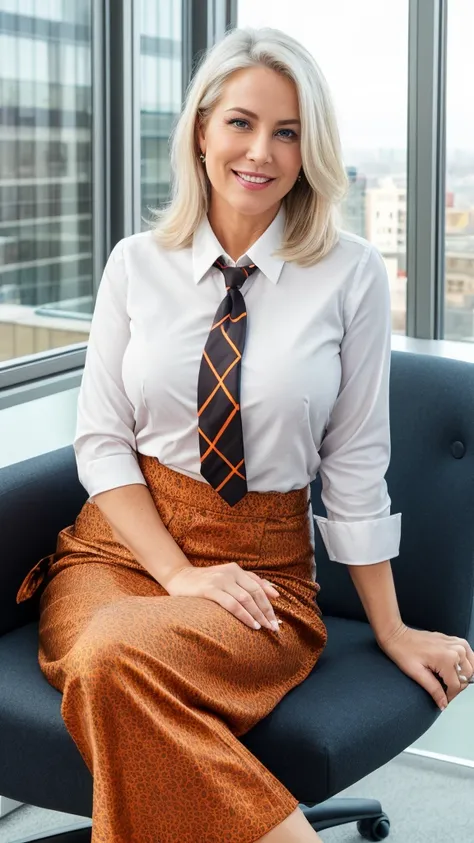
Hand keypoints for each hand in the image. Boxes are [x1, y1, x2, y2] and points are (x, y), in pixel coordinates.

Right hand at [164, 562, 280, 631]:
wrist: (178, 577)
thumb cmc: (205, 582)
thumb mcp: (227, 578)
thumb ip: (248, 583)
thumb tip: (274, 594)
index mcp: (236, 569)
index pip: (258, 587)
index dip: (269, 603)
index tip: (276, 618)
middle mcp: (231, 572)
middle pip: (255, 593)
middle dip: (266, 611)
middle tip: (274, 627)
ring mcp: (220, 580)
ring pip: (246, 599)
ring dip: (258, 615)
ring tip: (265, 628)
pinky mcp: (210, 589)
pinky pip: (232, 604)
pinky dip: (244, 615)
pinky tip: (251, 624)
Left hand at [378, 623, 473, 710]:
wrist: (398, 635)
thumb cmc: (404, 652)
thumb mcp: (417, 674)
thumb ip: (434, 689)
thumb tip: (443, 703)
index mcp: (447, 659)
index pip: (457, 685)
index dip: (450, 696)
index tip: (443, 699)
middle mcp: (456, 650)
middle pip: (466, 676)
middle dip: (456, 686)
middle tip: (444, 690)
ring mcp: (457, 643)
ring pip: (470, 667)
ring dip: (462, 675)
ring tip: (448, 679)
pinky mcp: (455, 640)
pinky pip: (469, 655)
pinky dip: (465, 664)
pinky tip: (455, 668)